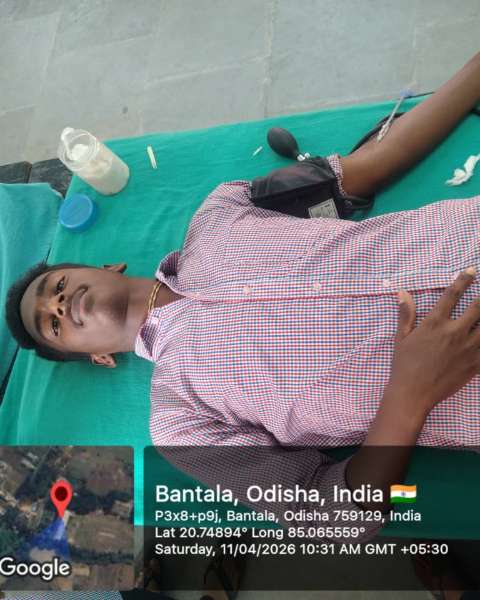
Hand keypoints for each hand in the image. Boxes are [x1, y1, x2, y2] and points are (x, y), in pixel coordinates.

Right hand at [386, 267, 479, 419]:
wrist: (413, 394)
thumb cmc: (404, 365)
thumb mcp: (402, 338)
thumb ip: (406, 314)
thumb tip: (402, 293)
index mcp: (435, 323)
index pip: (452, 295)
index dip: (463, 280)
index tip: (472, 271)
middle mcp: (454, 332)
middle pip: (478, 308)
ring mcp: (468, 349)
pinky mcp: (475, 364)